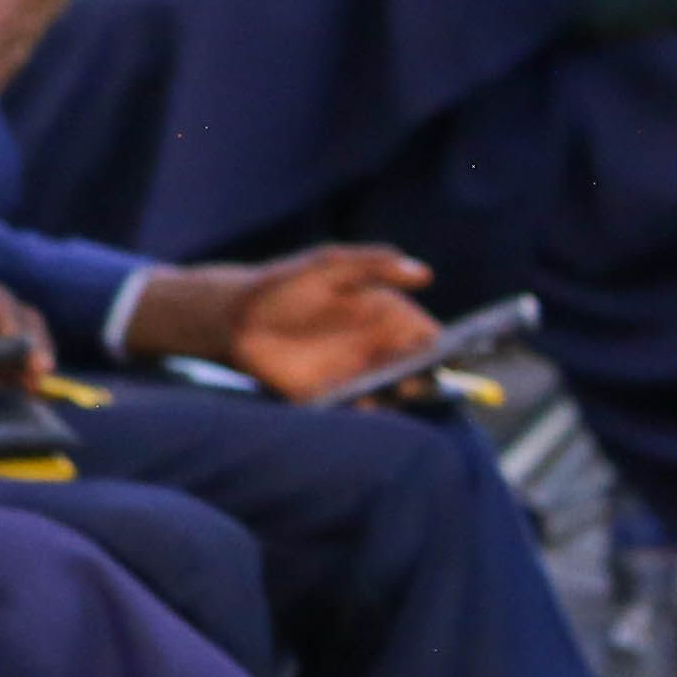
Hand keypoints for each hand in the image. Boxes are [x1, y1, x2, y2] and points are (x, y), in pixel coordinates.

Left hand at [125, 245, 439, 397]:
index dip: (441, 347)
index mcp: (386, 317)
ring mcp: (358, 375)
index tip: (442, 352)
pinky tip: (361, 403)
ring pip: (394, 394)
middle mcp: (379, 349)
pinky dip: (367, 412)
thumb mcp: (328, 265)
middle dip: (424, 378)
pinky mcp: (334, 397)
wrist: (235, 317)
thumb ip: (373, 265)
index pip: (427, 337)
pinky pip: (361, 410)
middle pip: (418, 371)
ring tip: (388, 390)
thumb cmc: (285, 283)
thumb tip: (424, 272)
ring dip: (397, 398)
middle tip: (415, 377)